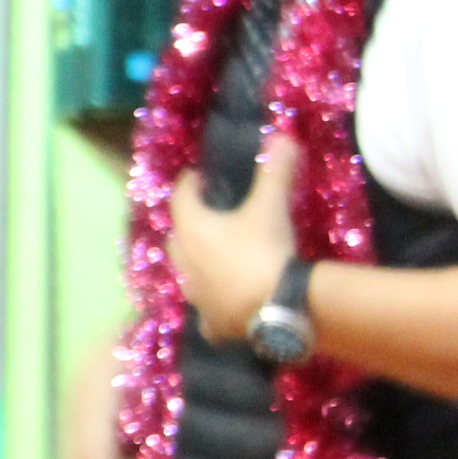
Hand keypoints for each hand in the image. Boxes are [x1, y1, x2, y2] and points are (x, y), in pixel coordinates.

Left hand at [168, 140, 297, 344]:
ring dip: (196, 264)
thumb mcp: (271, 205)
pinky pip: (205, 313)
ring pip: (187, 274)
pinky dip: (212, 306)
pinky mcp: (212, 323)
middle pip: (176, 237)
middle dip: (187, 225)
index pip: (181, 198)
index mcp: (193, 229)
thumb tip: (281, 135)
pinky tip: (223, 306)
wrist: (277, 307)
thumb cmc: (265, 250)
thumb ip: (275, 170)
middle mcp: (186, 261)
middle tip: (206, 217)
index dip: (188, 184)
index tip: (197, 177)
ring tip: (215, 258)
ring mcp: (196, 295)